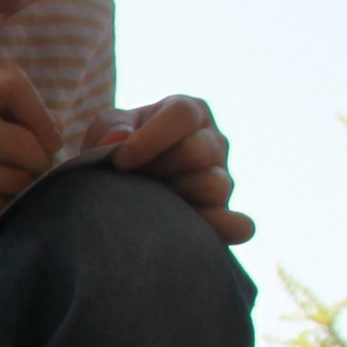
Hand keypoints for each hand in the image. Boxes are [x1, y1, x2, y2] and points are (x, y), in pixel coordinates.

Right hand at [0, 67, 59, 263]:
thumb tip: (56, 128)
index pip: (11, 83)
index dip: (39, 112)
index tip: (45, 136)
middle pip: (22, 140)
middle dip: (38, 160)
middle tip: (30, 170)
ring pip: (19, 176)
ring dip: (21, 187)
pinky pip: (5, 203)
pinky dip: (4, 207)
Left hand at [110, 94, 254, 245]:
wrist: (123, 182)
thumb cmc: (119, 147)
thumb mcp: (108, 128)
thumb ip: (111, 127)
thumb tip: (117, 139)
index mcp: (190, 112)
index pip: (183, 114)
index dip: (152, 137)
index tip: (122, 160)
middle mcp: (213, 142)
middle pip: (198, 151)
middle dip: (160, 167)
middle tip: (133, 181)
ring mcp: (223, 179)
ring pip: (214, 186)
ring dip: (176, 197)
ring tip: (149, 202)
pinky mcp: (222, 214)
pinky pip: (238, 225)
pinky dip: (222, 229)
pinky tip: (194, 235)